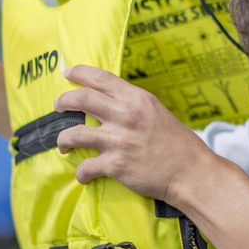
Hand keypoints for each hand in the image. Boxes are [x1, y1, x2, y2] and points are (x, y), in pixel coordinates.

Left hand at [54, 65, 214, 203]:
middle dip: (63, 101)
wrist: (191, 172)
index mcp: (136, 99)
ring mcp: (118, 141)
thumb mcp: (156, 111)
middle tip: (57, 106)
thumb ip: (133, 105)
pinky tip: (83, 175)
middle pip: (80, 100)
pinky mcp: (115, 165)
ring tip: (63, 145)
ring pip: (73, 134)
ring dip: (62, 140)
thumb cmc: (177, 143)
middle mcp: (125, 115)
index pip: (100, 77)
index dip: (78, 73)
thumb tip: (110, 102)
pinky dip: (81, 173)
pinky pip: (85, 167)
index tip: (67, 73)